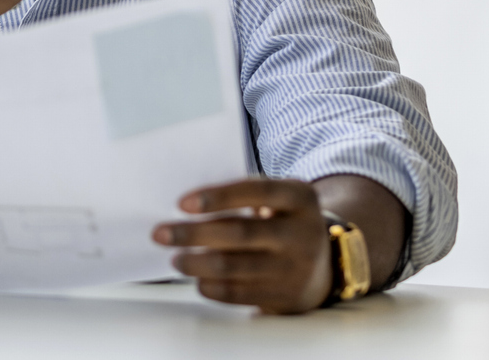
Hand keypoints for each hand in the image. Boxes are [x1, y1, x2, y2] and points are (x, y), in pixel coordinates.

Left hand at [157, 177, 332, 313]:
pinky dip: (212, 287)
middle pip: (239, 232)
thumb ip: (245, 197)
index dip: (217, 197)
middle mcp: (302, 232)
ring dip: (196, 262)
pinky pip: (240, 293)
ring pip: (235, 266)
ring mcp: (296, 267)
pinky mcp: (286, 296)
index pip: (255, 191)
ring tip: (176, 259)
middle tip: (161, 233)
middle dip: (193, 233)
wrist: (327, 265)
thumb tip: (187, 208)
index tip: (181, 203)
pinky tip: (198, 279)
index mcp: (300, 197)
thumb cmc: (284, 222)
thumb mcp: (279, 201)